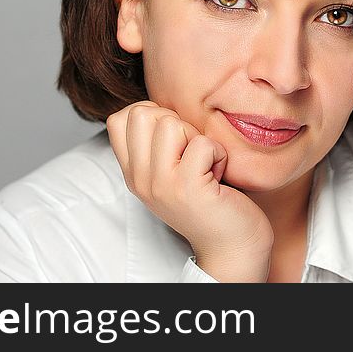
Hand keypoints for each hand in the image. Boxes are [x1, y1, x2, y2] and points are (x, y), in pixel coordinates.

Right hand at [106, 101, 273, 281]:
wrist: (233, 245)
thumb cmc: (210, 200)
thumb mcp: (171, 171)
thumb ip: (157, 143)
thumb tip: (157, 106)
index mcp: (133, 173)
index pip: (118, 119)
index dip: (152, 114)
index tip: (174, 140)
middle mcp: (140, 180)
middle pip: (143, 113)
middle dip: (176, 123)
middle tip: (193, 153)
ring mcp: (161, 185)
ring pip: (171, 123)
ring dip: (198, 138)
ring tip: (205, 165)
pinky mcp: (188, 188)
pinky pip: (203, 143)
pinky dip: (219, 153)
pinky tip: (219, 176)